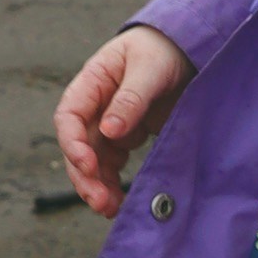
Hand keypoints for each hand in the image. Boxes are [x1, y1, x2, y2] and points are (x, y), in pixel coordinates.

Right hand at [52, 26, 193, 219]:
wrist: (188, 48)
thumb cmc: (164, 50)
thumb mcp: (149, 69)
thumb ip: (131, 99)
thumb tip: (109, 131)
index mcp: (92, 82)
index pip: (69, 117)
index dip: (73, 143)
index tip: (88, 165)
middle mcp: (95, 106)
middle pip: (78, 146)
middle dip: (85, 176)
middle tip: (100, 201)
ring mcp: (110, 123)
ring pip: (94, 161)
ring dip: (98, 185)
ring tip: (110, 208)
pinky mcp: (127, 136)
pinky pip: (112, 165)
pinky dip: (113, 183)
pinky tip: (121, 201)